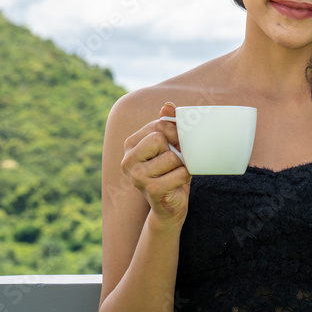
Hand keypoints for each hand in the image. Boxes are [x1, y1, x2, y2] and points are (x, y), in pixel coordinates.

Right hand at [121, 102, 190, 225]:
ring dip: (181, 165)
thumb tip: (167, 106)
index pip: (158, 125)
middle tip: (174, 161)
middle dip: (175, 149)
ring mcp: (137, 176)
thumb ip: (168, 123)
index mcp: (130, 144)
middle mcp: (128, 160)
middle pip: (159, 138)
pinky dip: (184, 177)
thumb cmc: (171, 171)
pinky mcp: (150, 190)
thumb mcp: (170, 145)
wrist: (170, 206)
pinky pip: (178, 174)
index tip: (176, 144)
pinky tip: (177, 184)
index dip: (174, 132)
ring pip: (171, 157)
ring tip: (174, 173)